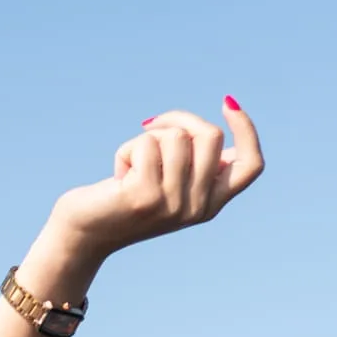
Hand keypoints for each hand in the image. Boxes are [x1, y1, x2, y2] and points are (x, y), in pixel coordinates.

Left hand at [42, 97, 264, 270]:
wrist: (85, 233)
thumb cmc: (127, 197)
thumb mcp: (171, 181)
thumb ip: (197, 160)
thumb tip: (225, 115)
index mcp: (211, 205)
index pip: (251, 166)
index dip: (247, 130)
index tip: (227, 103)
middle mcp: (197, 209)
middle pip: (210, 136)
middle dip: (179, 120)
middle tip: (151, 130)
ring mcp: (172, 205)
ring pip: (176, 136)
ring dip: (147, 139)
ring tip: (132, 166)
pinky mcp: (144, 197)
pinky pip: (147, 144)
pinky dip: (127, 150)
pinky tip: (118, 176)